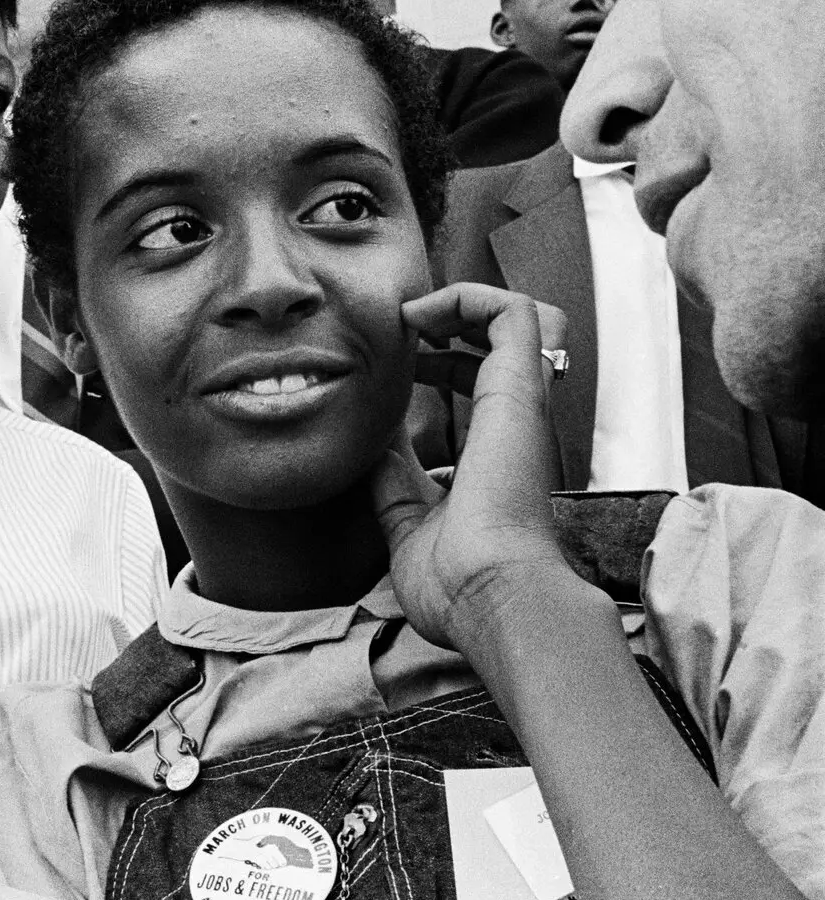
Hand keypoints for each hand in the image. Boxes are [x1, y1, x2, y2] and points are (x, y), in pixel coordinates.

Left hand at [373, 284, 584, 649]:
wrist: (492, 601)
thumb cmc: (458, 585)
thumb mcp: (410, 526)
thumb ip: (396, 484)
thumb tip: (375, 447)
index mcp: (500, 457)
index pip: (485, 389)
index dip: (443, 366)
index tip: (400, 368)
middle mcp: (519, 426)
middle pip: (509, 344)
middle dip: (456, 323)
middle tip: (404, 331)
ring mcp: (524, 406)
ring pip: (523, 317)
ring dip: (466, 302)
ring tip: (414, 317)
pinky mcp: (522, 390)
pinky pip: (516, 312)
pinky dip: (470, 297)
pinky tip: (420, 318)